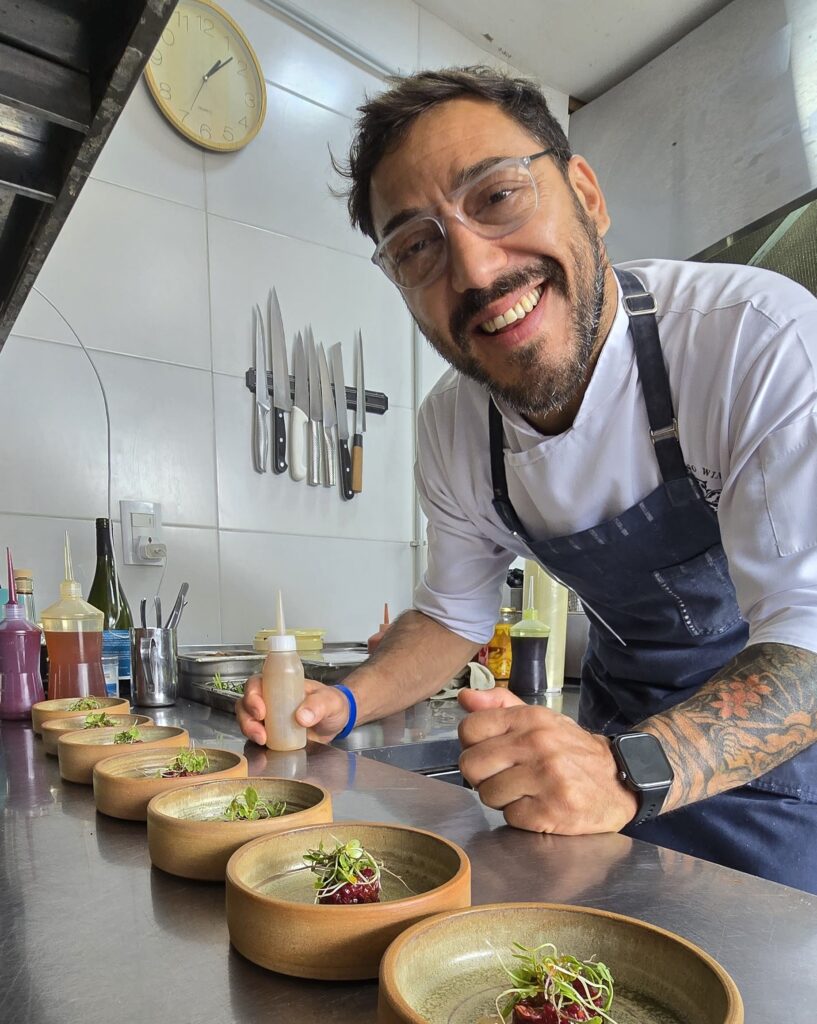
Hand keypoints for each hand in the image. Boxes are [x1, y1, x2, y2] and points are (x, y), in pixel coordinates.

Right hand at [236, 676, 351, 744]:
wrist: (338, 723)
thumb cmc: (333, 703)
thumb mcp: (330, 701)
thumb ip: (318, 705)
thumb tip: (302, 717)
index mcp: (282, 684)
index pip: (257, 683)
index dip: (252, 694)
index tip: (260, 711)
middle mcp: (271, 698)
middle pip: (246, 703)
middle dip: (247, 718)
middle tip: (259, 732)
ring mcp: (270, 717)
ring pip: (247, 720)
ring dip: (249, 730)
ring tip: (262, 740)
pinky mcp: (272, 733)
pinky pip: (256, 736)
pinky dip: (255, 741)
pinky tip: (265, 747)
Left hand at [457, 687, 636, 834]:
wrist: (620, 780)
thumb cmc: (572, 750)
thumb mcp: (540, 719)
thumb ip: (500, 705)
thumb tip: (465, 697)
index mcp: (530, 718)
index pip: (469, 729)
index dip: (472, 746)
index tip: (488, 753)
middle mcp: (537, 744)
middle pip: (471, 764)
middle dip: (482, 776)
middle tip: (503, 777)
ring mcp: (546, 777)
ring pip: (487, 794)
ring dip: (502, 799)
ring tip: (525, 792)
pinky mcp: (553, 810)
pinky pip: (510, 817)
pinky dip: (521, 817)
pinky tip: (539, 806)